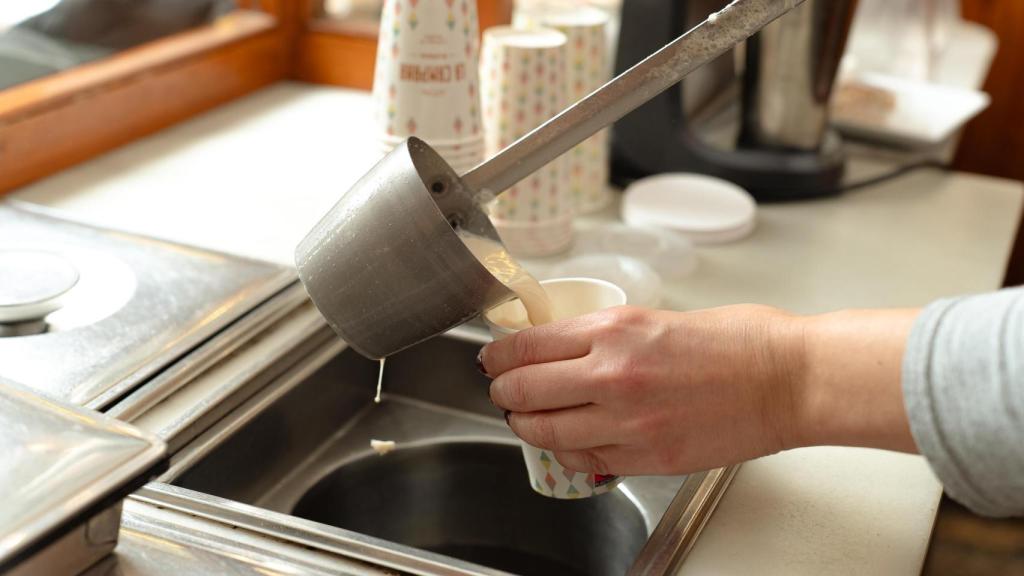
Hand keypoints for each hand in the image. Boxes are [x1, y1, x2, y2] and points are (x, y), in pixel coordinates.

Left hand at [480, 305, 806, 475]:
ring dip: (528, 425)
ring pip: (545, 432)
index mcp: (615, 331)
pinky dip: (568, 452)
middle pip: (523, 391)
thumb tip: (564, 346)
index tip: (493, 358)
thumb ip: (606, 335)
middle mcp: (612, 376)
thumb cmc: (740, 343)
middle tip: (504, 390)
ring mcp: (626, 422)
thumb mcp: (658, 317)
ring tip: (528, 418)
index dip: (498, 354)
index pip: (527, 346)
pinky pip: (584, 461)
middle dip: (504, 392)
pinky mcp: (646, 457)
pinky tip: (571, 442)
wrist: (788, 380)